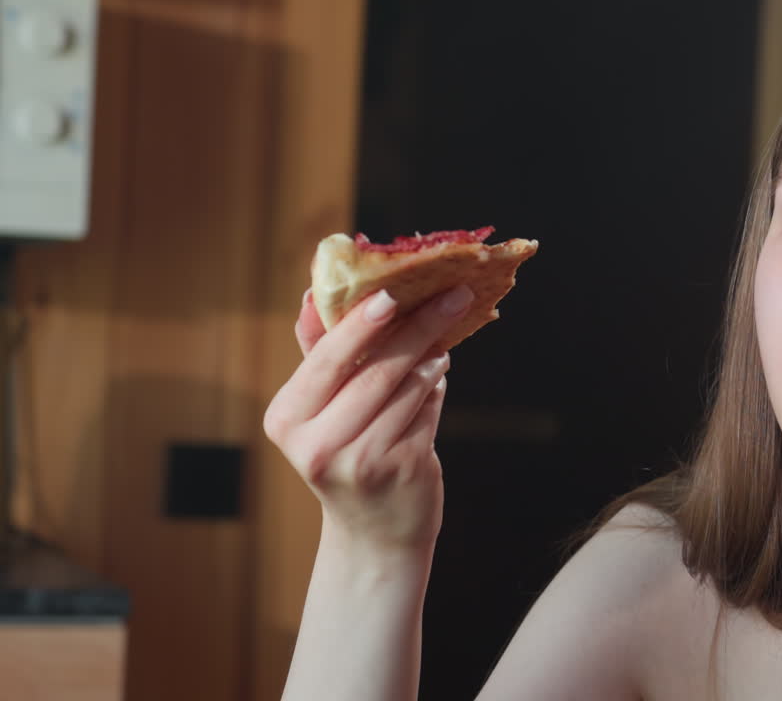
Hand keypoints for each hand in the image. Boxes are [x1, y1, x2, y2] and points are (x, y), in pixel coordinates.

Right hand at [263, 285, 473, 555]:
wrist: (374, 533)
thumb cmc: (346, 453)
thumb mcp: (321, 411)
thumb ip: (321, 354)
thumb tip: (313, 294)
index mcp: (287, 419)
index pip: (329, 359)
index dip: (362, 323)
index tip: (392, 292)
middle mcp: (317, 444)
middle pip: (377, 369)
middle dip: (418, 328)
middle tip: (452, 296)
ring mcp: (361, 461)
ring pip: (408, 387)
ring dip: (431, 359)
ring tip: (440, 343)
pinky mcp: (401, 470)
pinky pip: (427, 410)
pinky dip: (436, 389)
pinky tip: (438, 378)